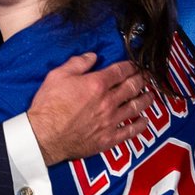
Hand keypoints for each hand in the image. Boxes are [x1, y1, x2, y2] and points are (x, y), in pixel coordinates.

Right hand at [27, 54, 150, 164]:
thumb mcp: (57, 75)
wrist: (44, 136)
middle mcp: (108, 101)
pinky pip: (130, 131)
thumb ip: (78, 63)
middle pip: (132, 87)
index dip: (131, 66)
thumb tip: (92, 56)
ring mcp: (110, 121)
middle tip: (146, 77)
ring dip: (145, 99)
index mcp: (97, 84)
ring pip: (135, 107)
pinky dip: (140, 125)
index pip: (121, 71)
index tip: (135, 65)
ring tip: (150, 95)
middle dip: (141, 79)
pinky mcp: (108, 138)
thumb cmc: (48, 106)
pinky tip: (144, 121)